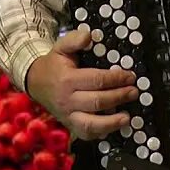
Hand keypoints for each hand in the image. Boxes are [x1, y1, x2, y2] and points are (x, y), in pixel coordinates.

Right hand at [26, 26, 138, 140]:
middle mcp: (67, 100)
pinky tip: (114, 126)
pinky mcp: (70, 125)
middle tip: (134, 92)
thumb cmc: (54, 65)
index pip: (97, 80)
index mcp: (67, 80)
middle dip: (119, 97)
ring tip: (127, 118)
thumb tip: (90, 36)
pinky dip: (101, 133)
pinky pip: (86, 134)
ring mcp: (68, 115)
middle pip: (97, 102)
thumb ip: (75, 39)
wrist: (35, 82)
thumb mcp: (61, 47)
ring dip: (112, 122)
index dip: (116, 79)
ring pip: (91, 124)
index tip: (130, 76)